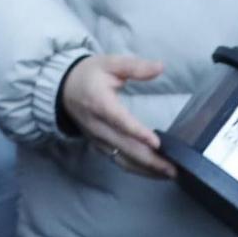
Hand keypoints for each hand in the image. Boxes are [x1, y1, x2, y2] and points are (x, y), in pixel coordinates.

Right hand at [60, 55, 175, 179]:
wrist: (63, 89)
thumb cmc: (89, 75)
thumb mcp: (110, 63)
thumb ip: (135, 66)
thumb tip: (160, 67)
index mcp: (100, 104)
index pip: (120, 121)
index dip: (138, 133)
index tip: (157, 143)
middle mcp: (98, 126)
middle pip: (124, 147)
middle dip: (149, 160)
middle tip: (174, 168)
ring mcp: (98, 139)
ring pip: (122, 159)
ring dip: (146, 169)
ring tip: (169, 173)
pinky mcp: (99, 146)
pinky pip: (119, 161)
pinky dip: (137, 169)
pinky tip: (154, 172)